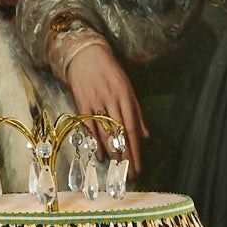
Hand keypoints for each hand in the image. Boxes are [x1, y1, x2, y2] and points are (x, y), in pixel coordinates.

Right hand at [64, 38, 143, 170]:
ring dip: (111, 152)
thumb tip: (145, 135)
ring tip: (118, 167)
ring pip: (104, 132)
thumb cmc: (110, 71)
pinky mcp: (81, 102)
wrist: (85, 53)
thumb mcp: (127, 88)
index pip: (132, 128)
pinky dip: (94, 142)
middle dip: (126, 155)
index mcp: (124, 95)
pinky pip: (88, 126)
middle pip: (119, 133)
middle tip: (130, 173)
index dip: (136, 150)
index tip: (139, 167)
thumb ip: (137, 112)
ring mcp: (95, 100)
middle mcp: (110, 98)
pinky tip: (100, 155)